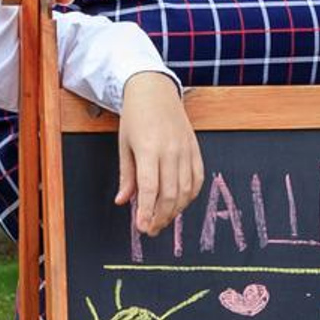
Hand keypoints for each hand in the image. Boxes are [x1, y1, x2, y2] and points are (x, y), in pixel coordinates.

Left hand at [116, 73, 202, 237]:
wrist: (155, 89)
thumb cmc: (136, 116)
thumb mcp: (124, 144)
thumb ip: (126, 176)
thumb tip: (123, 201)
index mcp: (149, 148)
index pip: (150, 188)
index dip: (147, 212)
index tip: (142, 227)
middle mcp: (170, 150)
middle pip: (170, 194)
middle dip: (160, 217)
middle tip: (150, 229)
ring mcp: (186, 150)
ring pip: (185, 191)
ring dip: (174, 210)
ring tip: (162, 220)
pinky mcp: (195, 149)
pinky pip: (197, 179)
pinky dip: (189, 196)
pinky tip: (179, 204)